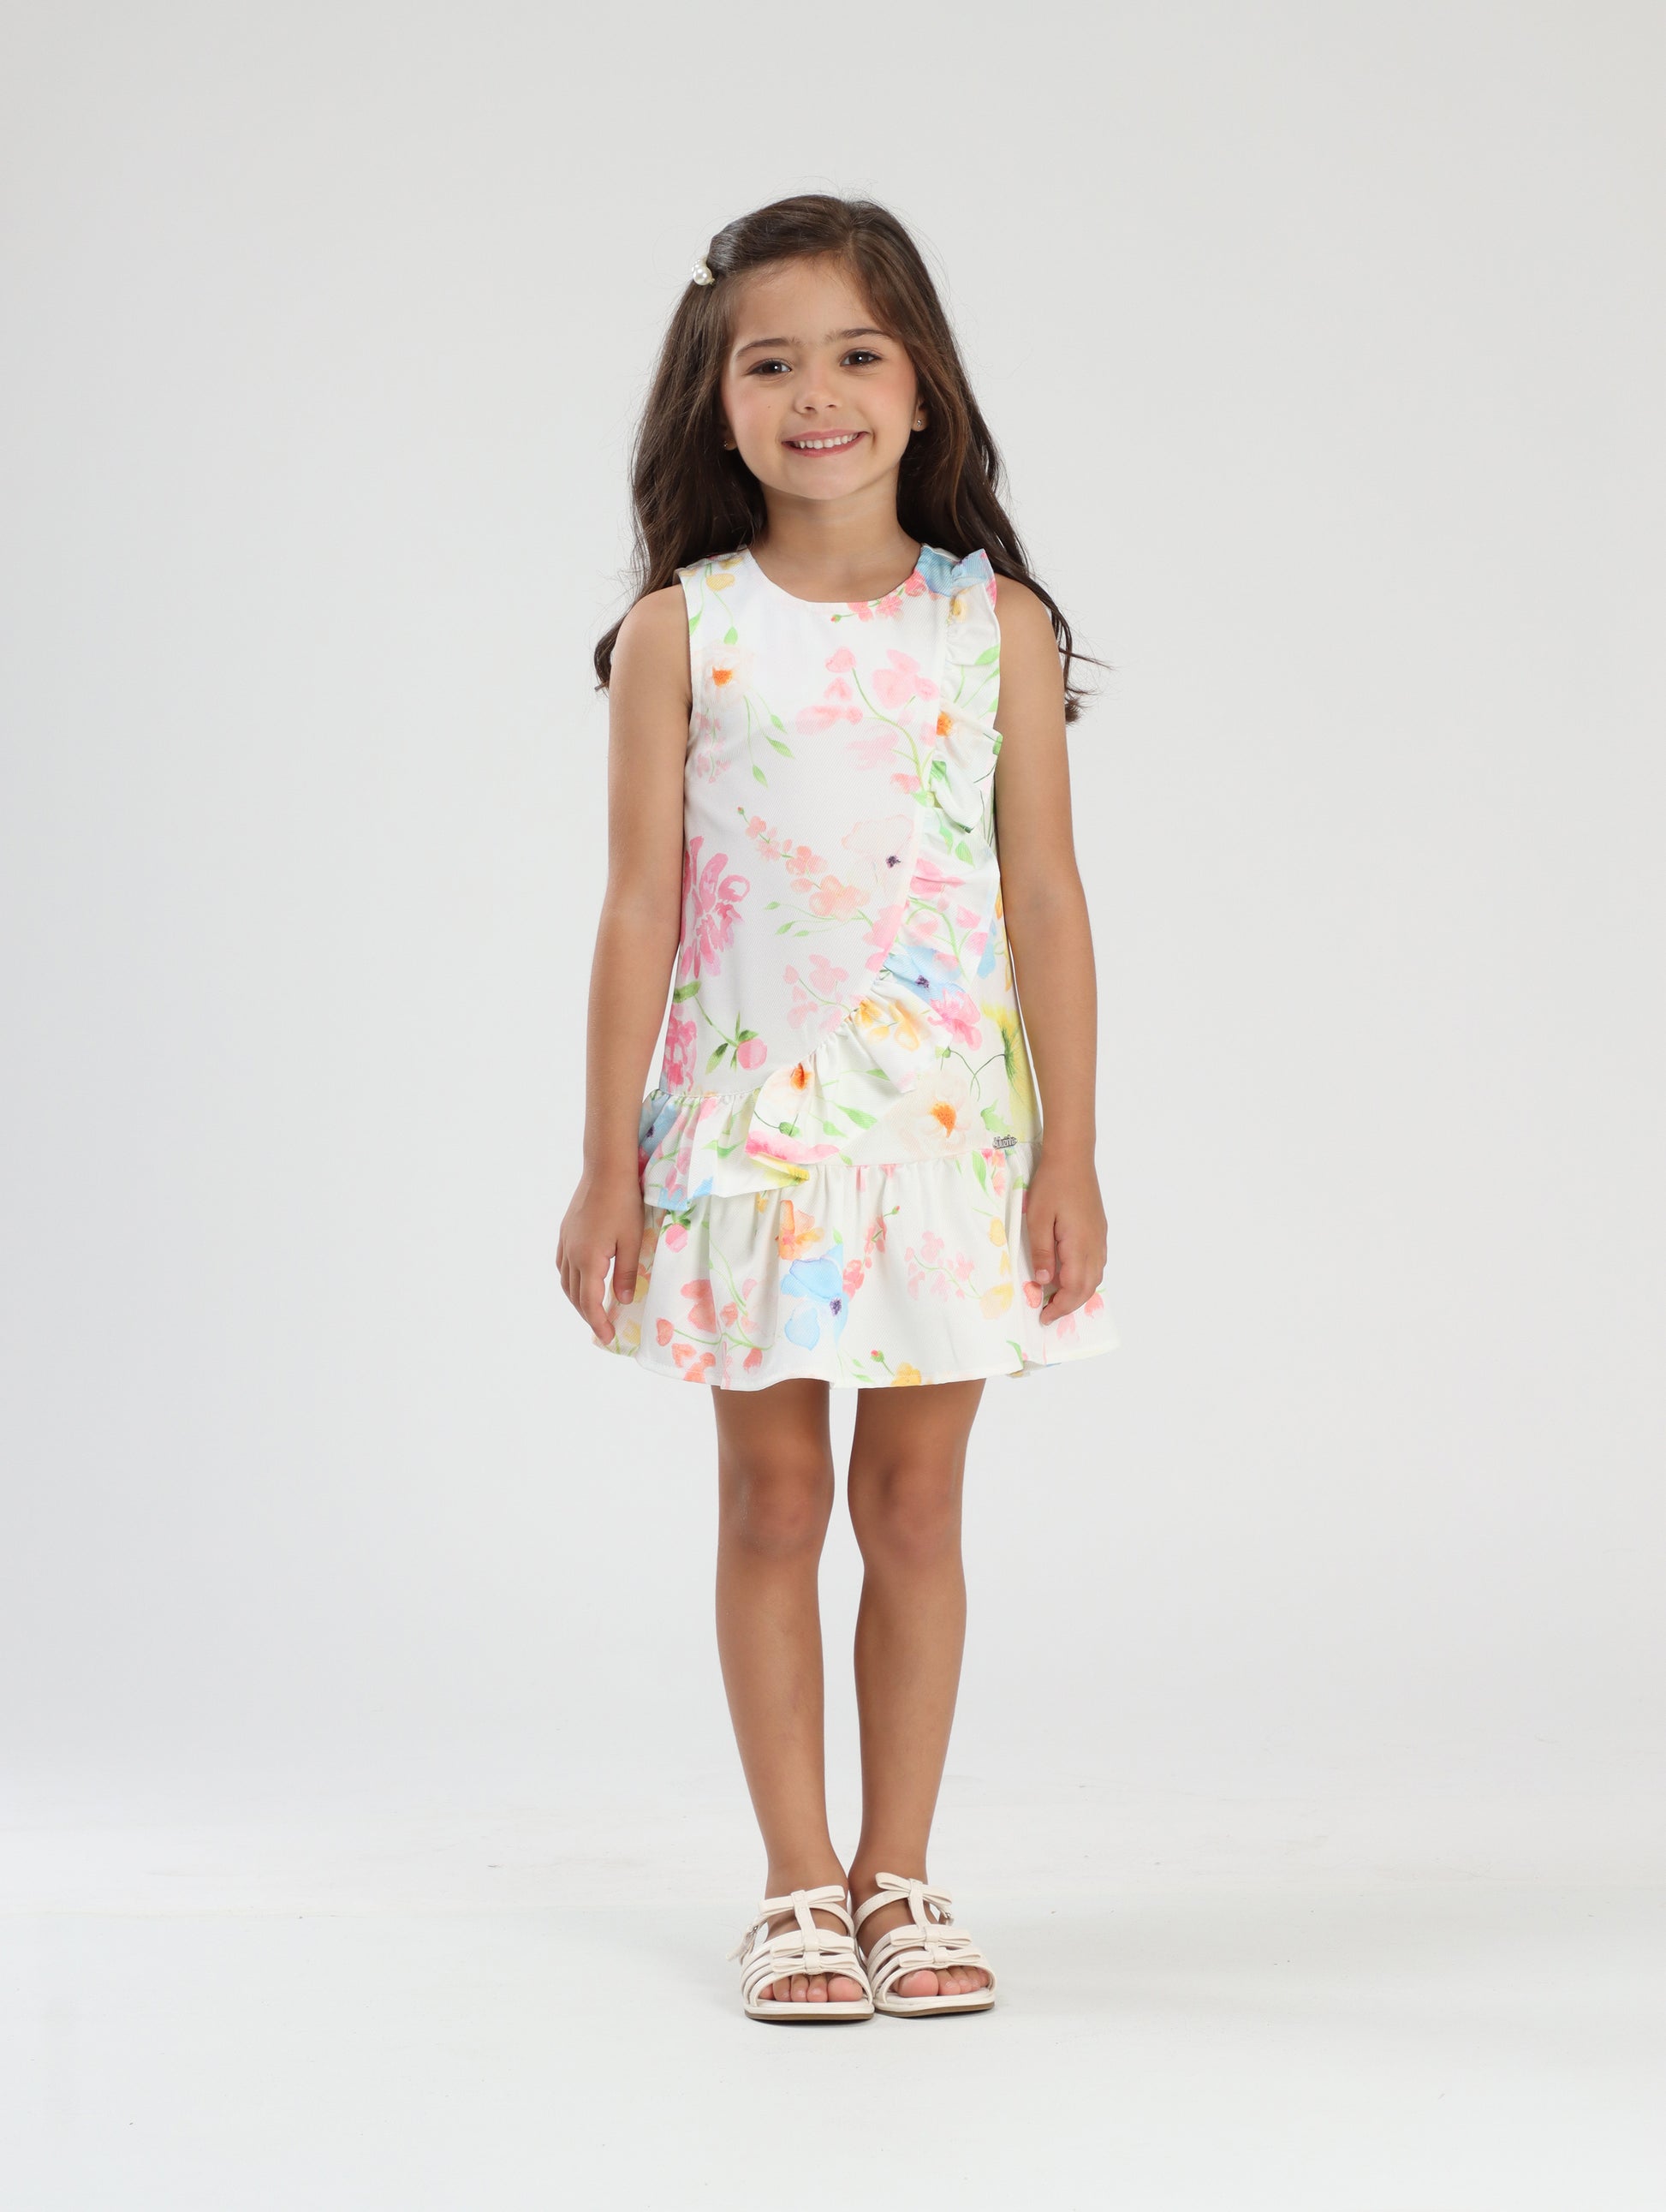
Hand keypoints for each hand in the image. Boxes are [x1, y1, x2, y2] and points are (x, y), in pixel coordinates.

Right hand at [557, 1169, 645, 1347]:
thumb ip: (627, 1273)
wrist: (606, 1170)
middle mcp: (571, 1254)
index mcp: (588, 1259)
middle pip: (574, 1295)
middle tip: (604, 1327)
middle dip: (587, 1314)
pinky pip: (562, 1264)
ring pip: (565, 1281)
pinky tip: (582, 1280)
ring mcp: (566, 1242)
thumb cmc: (625, 1203)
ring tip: (593, 1308)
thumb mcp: (633, 1241)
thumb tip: (621, 1301)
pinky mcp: (566, 1231)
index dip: (597, 1323)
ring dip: (577, 1299)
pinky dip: (571, 1280)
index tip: (607, 1337)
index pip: (589, 1302)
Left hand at [1024, 1152, 1107, 1325]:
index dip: (1060, 1307)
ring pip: (1095, 1277)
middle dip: (1069, 1305)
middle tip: (1047, 1313)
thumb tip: (1043, 1282)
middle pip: (1088, 1287)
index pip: (1074, 1288)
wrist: (1073, 1157)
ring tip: (1056, 1298)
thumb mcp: (1037, 1218)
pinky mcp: (1099, 1230)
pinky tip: (1069, 1275)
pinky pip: (1096, 1263)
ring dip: (1078, 1293)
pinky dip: (1085, 1278)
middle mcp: (1095, 1245)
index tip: (1043, 1317)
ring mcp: (1100, 1237)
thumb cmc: (1052, 1184)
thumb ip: (1042, 1251)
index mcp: (1080, 1245)